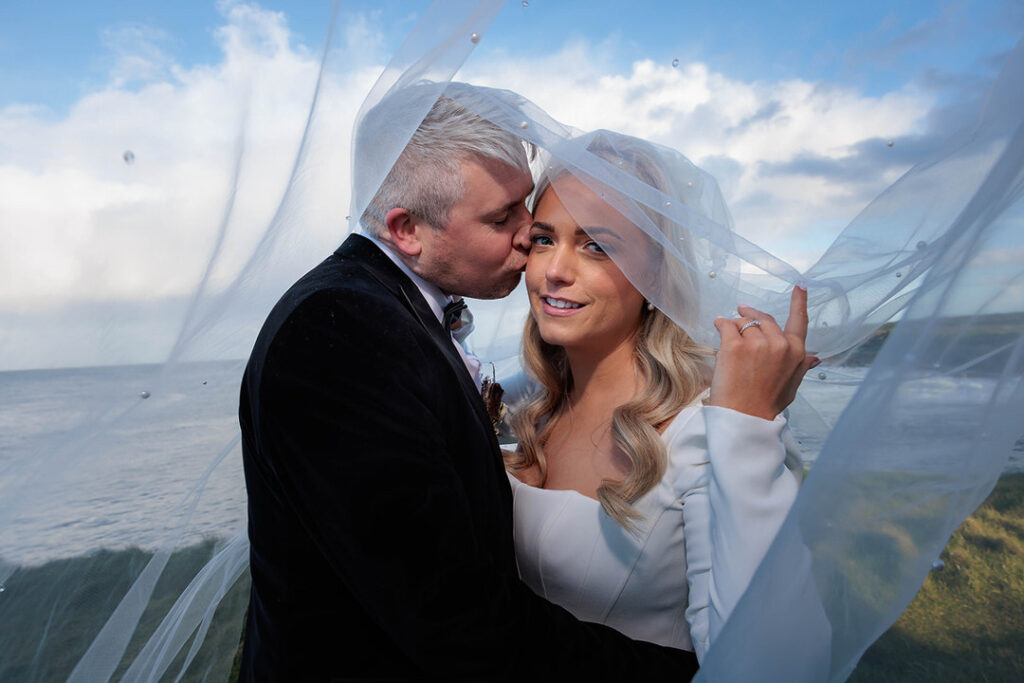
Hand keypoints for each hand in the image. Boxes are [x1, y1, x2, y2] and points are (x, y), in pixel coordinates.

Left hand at [707, 286, 819, 420]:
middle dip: (752, 314)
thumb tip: (815, 359)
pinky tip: (718, 325)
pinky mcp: (734, 345)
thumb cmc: (767, 404)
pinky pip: (726, 324)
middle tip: (742, 310)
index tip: (800, 286)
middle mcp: (779, 343)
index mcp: (796, 351)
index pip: (799, 320)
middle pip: (764, 318)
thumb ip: (801, 367)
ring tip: (729, 337)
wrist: (745, 417)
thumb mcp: (791, 385)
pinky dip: (721, 323)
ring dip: (735, 325)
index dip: (799, 301)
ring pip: (743, 322)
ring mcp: (757, 343)